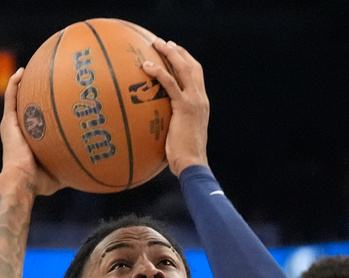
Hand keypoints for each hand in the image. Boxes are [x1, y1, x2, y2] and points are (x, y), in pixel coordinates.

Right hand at [0, 69, 63, 195]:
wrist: (22, 181)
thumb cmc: (39, 182)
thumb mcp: (59, 174)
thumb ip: (71, 167)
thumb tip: (91, 168)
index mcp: (29, 140)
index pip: (35, 120)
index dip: (42, 110)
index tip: (54, 99)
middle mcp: (19, 130)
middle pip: (25, 106)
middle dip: (32, 93)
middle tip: (44, 79)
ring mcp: (12, 124)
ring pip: (15, 99)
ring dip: (21, 84)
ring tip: (29, 69)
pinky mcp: (8, 121)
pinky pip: (10, 97)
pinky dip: (14, 84)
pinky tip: (22, 72)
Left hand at [142, 39, 209, 175]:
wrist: (192, 164)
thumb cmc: (183, 157)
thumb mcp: (179, 136)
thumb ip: (172, 124)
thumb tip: (155, 124)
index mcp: (201, 104)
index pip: (196, 76)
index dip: (186, 61)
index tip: (174, 52)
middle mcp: (201, 99)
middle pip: (192, 66)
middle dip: (178, 51)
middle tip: (163, 43)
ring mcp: (194, 101)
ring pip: (184, 69)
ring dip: (170, 54)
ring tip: (155, 44)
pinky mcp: (184, 107)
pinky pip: (170, 83)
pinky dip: (158, 72)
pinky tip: (146, 66)